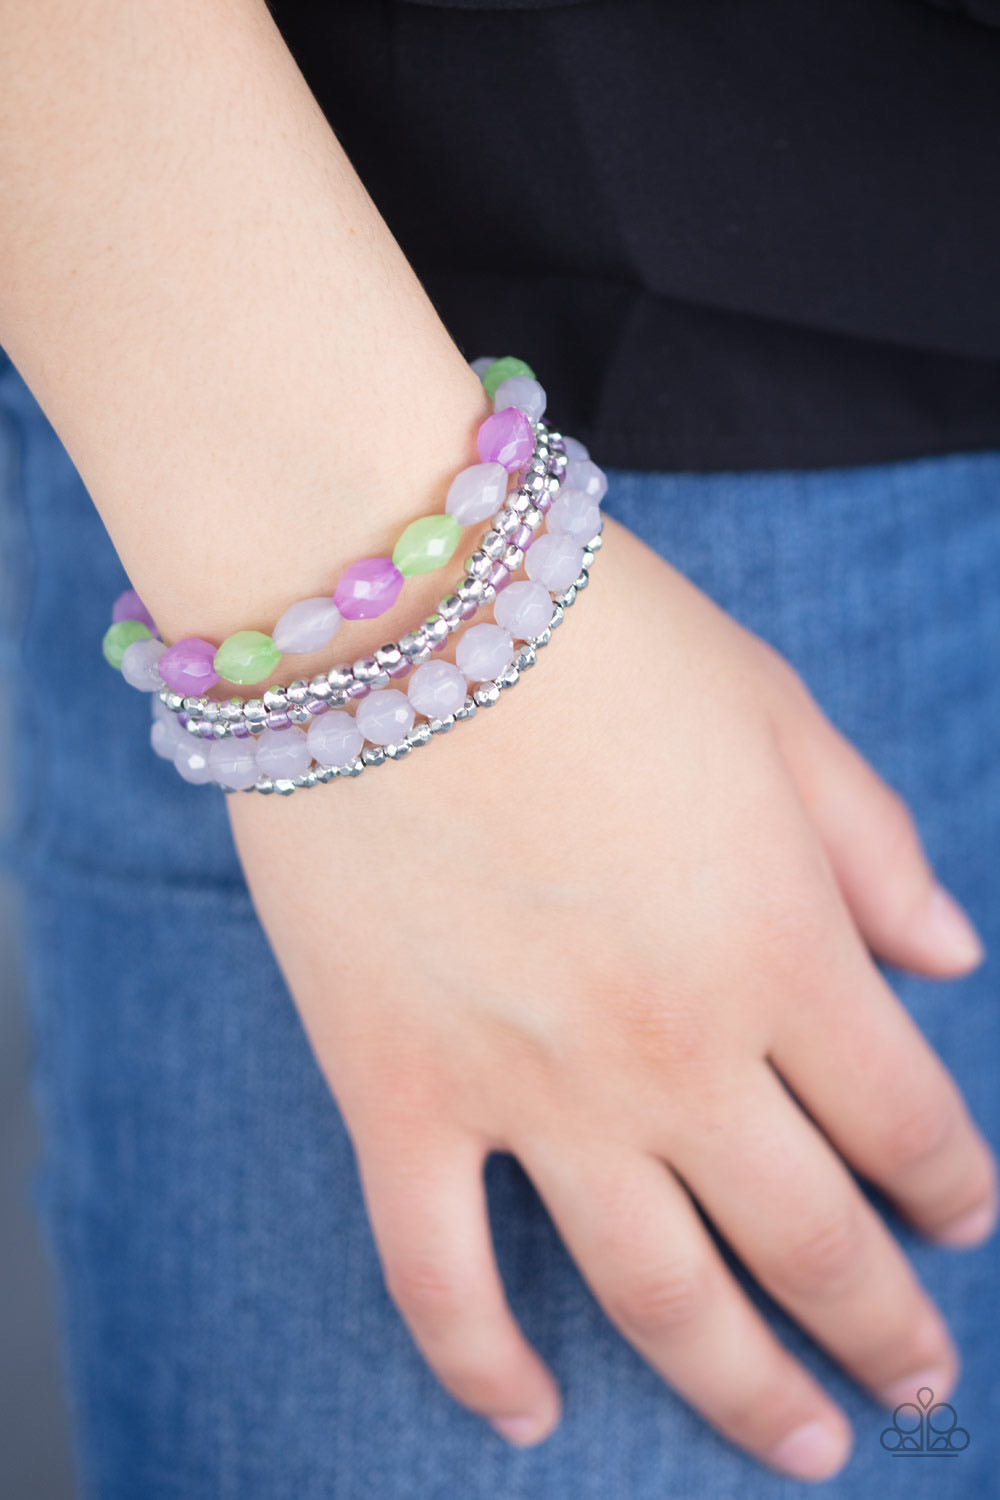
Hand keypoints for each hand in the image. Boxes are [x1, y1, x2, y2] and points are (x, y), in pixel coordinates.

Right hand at [228, 515, 995, 1481]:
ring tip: (803, 1449)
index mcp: (783, 947)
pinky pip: (439, 1275)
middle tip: (916, 1379)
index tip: (967, 1218)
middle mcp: (674, 1049)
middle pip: (807, 1238)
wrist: (386, 604)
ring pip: (657, 1297)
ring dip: (743, 1391)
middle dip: (881, 1324)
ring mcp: (527, 1088)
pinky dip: (481, 1364)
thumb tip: (953, 956)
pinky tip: (530, 1418)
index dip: (953, 1186)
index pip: (906, 1121)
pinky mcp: (395, 1089)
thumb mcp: (776, 711)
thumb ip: (873, 844)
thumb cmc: (594, 637)